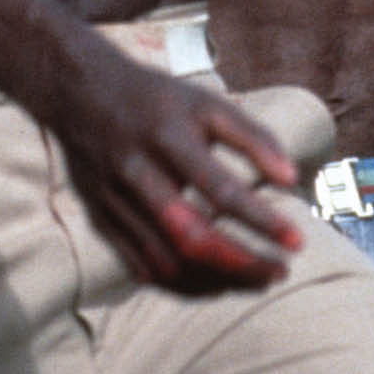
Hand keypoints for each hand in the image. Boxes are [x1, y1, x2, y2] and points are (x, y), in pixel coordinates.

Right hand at [47, 45, 303, 295]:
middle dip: (241, 263)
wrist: (77, 90)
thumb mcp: (203, 102)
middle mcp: (136, 170)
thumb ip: (251, 136)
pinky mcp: (99, 219)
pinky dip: (182, 283)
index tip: (297, 242)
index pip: (219, 189)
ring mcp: (113, 200)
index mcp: (166, 135)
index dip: (260, 220)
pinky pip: (142, 268)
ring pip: (167, 262)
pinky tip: (213, 279)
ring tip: (255, 279)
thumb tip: (292, 178)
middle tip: (280, 271)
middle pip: (190, 236)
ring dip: (216, 281)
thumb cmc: (154, 99)